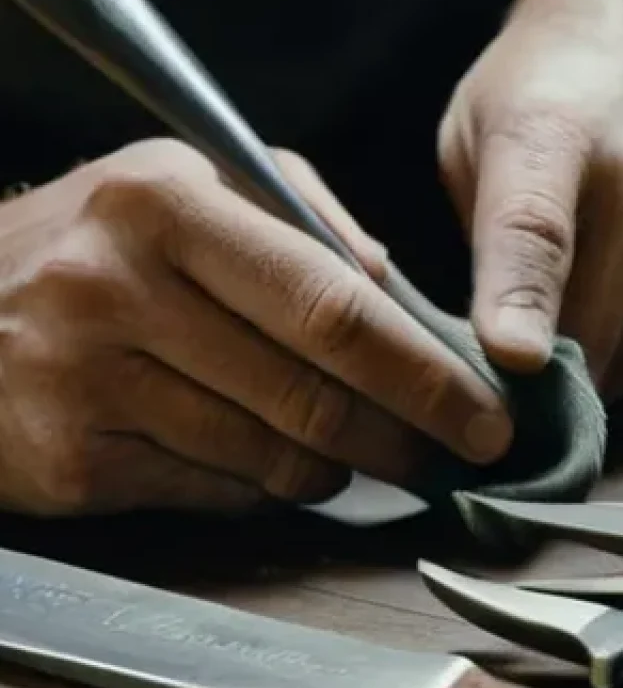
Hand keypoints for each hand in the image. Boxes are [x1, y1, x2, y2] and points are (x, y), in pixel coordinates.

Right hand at [0, 139, 511, 514]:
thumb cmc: (97, 251)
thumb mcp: (190, 192)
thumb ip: (302, 224)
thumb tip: (398, 295)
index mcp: (166, 205)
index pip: (336, 308)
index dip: (426, 375)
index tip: (486, 418)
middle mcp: (115, 287)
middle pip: (312, 397)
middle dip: (403, 439)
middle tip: (447, 455)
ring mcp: (83, 380)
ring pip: (269, 460)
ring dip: (332, 469)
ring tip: (347, 454)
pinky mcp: (70, 460)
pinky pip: (216, 495)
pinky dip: (261, 490)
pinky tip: (260, 465)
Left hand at [439, 0, 622, 400]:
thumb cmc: (537, 109)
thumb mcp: (472, 142)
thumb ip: (479, 245)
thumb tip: (495, 357)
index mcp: (552, 139)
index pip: (536, 232)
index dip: (520, 303)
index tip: (513, 359)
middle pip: (587, 328)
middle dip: (535, 383)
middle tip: (499, 383)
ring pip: (616, 362)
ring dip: (576, 369)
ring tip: (557, 308)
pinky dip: (614, 358)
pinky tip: (602, 302)